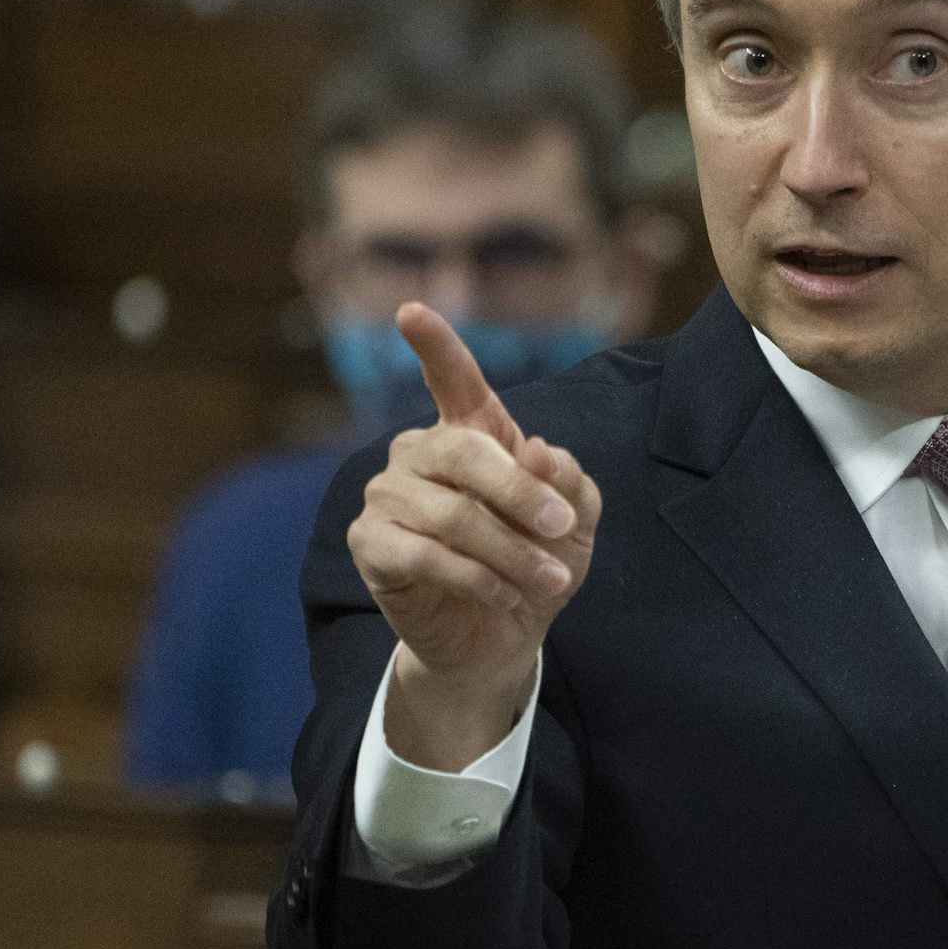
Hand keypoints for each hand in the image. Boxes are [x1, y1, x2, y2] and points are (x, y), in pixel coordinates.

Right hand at [347, 304, 600, 768]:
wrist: (503, 637)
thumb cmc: (536, 564)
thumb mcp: (576, 522)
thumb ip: (568, 482)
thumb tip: (539, 451)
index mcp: (469, 434)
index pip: (450, 380)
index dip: (434, 344)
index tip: (411, 311)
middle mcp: (419, 453)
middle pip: (464, 452)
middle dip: (520, 493)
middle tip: (561, 527)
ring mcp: (387, 495)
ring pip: (451, 513)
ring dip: (509, 551)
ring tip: (549, 580)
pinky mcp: (371, 543)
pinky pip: (425, 554)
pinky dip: (476, 577)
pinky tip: (503, 595)